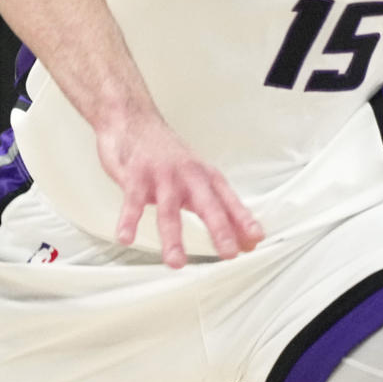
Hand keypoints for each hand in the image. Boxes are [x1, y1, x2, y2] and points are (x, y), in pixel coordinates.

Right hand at [93, 106, 264, 267]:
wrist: (133, 119)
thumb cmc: (167, 155)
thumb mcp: (197, 179)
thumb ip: (220, 210)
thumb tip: (247, 242)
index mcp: (205, 177)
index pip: (229, 200)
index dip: (243, 219)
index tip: (256, 238)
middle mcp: (188, 175)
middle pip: (207, 205)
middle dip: (219, 229)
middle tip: (228, 253)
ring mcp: (161, 175)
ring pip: (168, 210)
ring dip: (173, 238)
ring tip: (175, 262)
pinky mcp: (136, 176)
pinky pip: (132, 202)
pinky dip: (129, 221)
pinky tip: (126, 238)